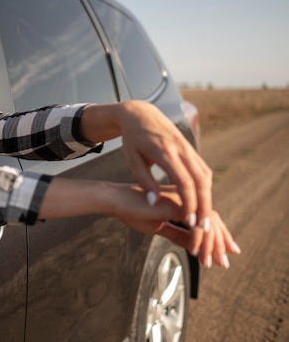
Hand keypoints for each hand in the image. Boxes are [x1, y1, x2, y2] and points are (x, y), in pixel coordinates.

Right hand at [111, 185, 239, 267]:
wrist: (116, 200)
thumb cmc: (132, 210)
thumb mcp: (159, 227)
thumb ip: (178, 235)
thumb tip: (194, 247)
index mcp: (184, 202)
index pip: (208, 219)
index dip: (218, 236)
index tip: (225, 252)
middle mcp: (187, 198)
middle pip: (212, 221)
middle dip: (220, 243)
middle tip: (224, 262)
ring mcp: (182, 199)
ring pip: (206, 223)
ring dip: (210, 245)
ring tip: (209, 262)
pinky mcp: (175, 204)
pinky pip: (193, 224)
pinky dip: (197, 239)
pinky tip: (194, 251)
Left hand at [116, 101, 211, 237]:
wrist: (140, 114)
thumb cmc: (132, 140)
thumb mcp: (132, 160)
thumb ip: (144, 182)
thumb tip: (154, 204)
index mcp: (164, 151)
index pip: (183, 181)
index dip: (189, 202)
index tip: (189, 221)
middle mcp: (181, 149)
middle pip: (200, 180)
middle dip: (204, 205)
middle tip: (204, 227)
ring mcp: (188, 148)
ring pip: (205, 175)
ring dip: (208, 198)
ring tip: (205, 220)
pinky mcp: (191, 149)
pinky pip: (203, 170)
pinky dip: (205, 188)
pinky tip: (202, 203)